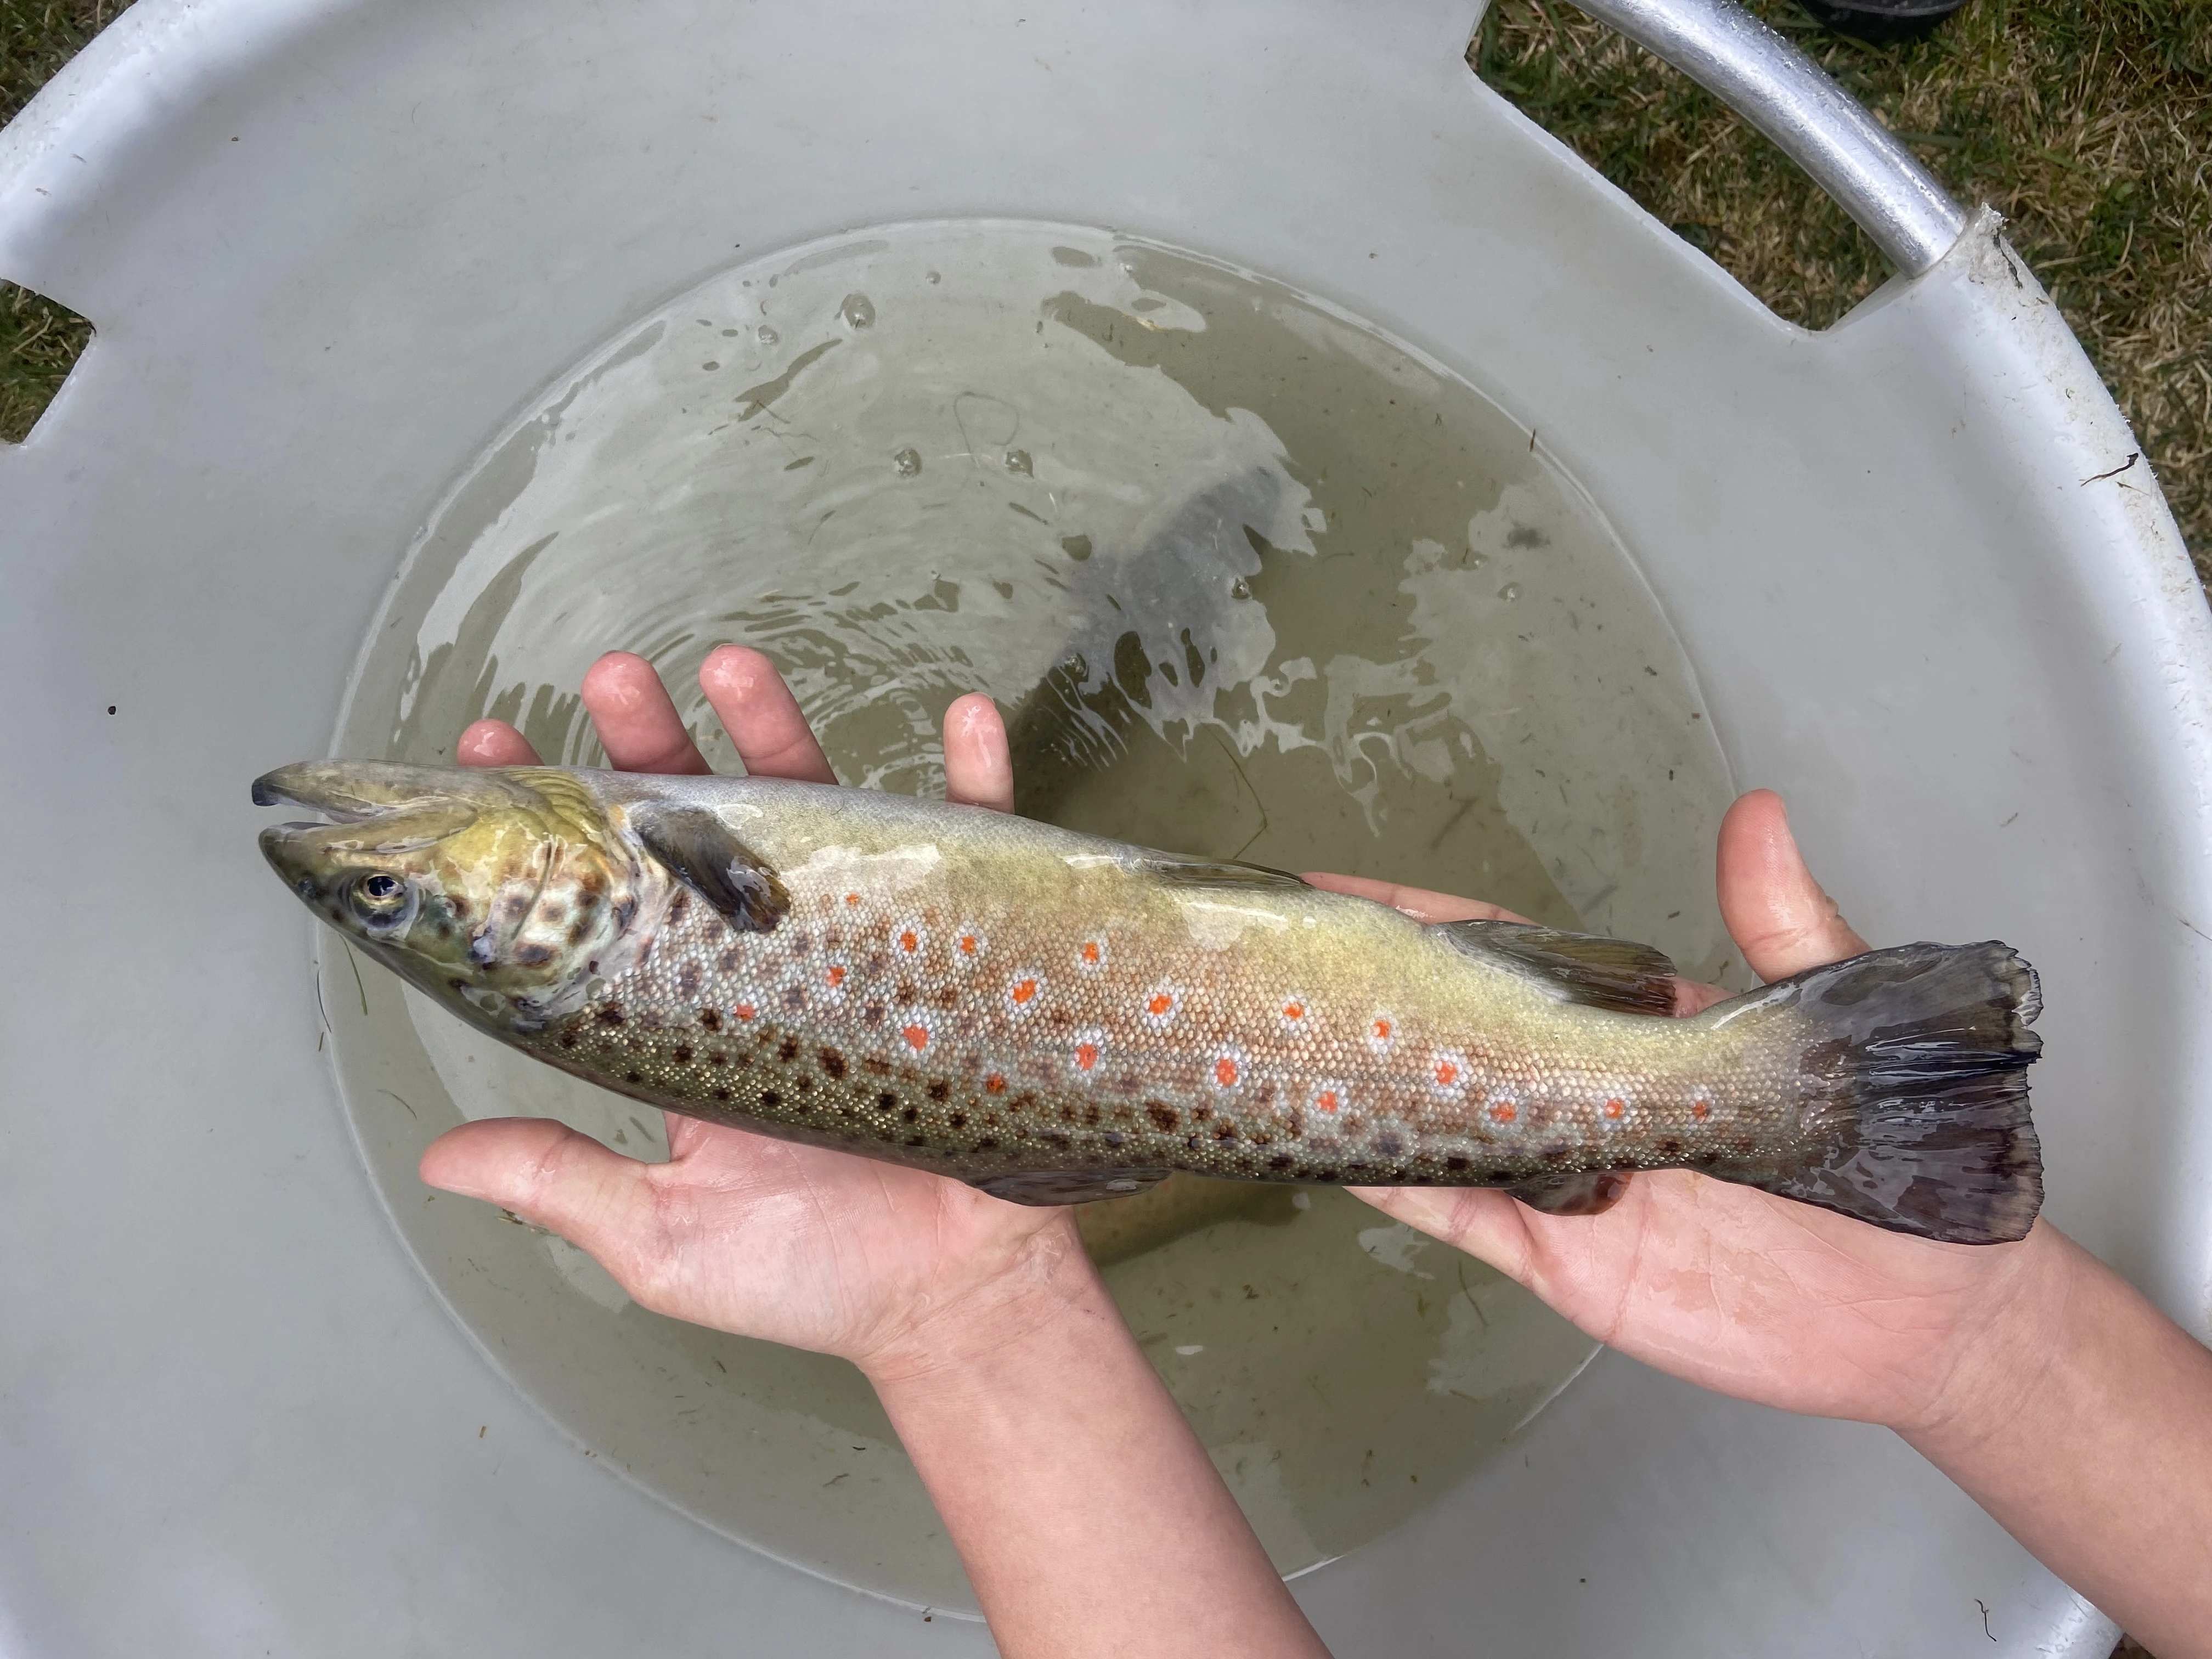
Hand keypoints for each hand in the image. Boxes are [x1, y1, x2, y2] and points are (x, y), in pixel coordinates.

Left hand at [422, 648, 1073, 1377]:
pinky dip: (975, 782)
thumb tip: (438, 1154)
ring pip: (818, 816)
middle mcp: (770, 967)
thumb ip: (560, 1183)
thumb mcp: (661, 1238)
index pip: (607, 902)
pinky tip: (965, 715)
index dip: (551, 829)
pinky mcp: (961, 956)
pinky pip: (977, 852)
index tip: (500, 754)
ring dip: (780, 733)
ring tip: (733, 663)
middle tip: (610, 681)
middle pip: (704, 834)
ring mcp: (867, 951)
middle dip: (656, 748)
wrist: (955, 1309)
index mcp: (694, 1020)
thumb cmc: (811, 1282)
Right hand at [1315, 793, 2056, 1436]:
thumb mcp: (1830, 1029)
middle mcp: (1578, 1090)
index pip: (1507, 954)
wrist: (1922, 1312)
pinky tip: (1319, 1154)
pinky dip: (1390, 1185)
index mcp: (1630, 1024)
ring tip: (1259, 1045)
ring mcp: (1557, 1171)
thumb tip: (1757, 810)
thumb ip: (1781, 927)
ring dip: (1359, 1084)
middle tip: (1267, 955)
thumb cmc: (1886, 1159)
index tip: (1339, 887)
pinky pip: (1455, 1213)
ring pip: (1434, 1119)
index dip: (1424, 920)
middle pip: (1452, 1030)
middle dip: (1366, 991)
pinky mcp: (1556, 1251)